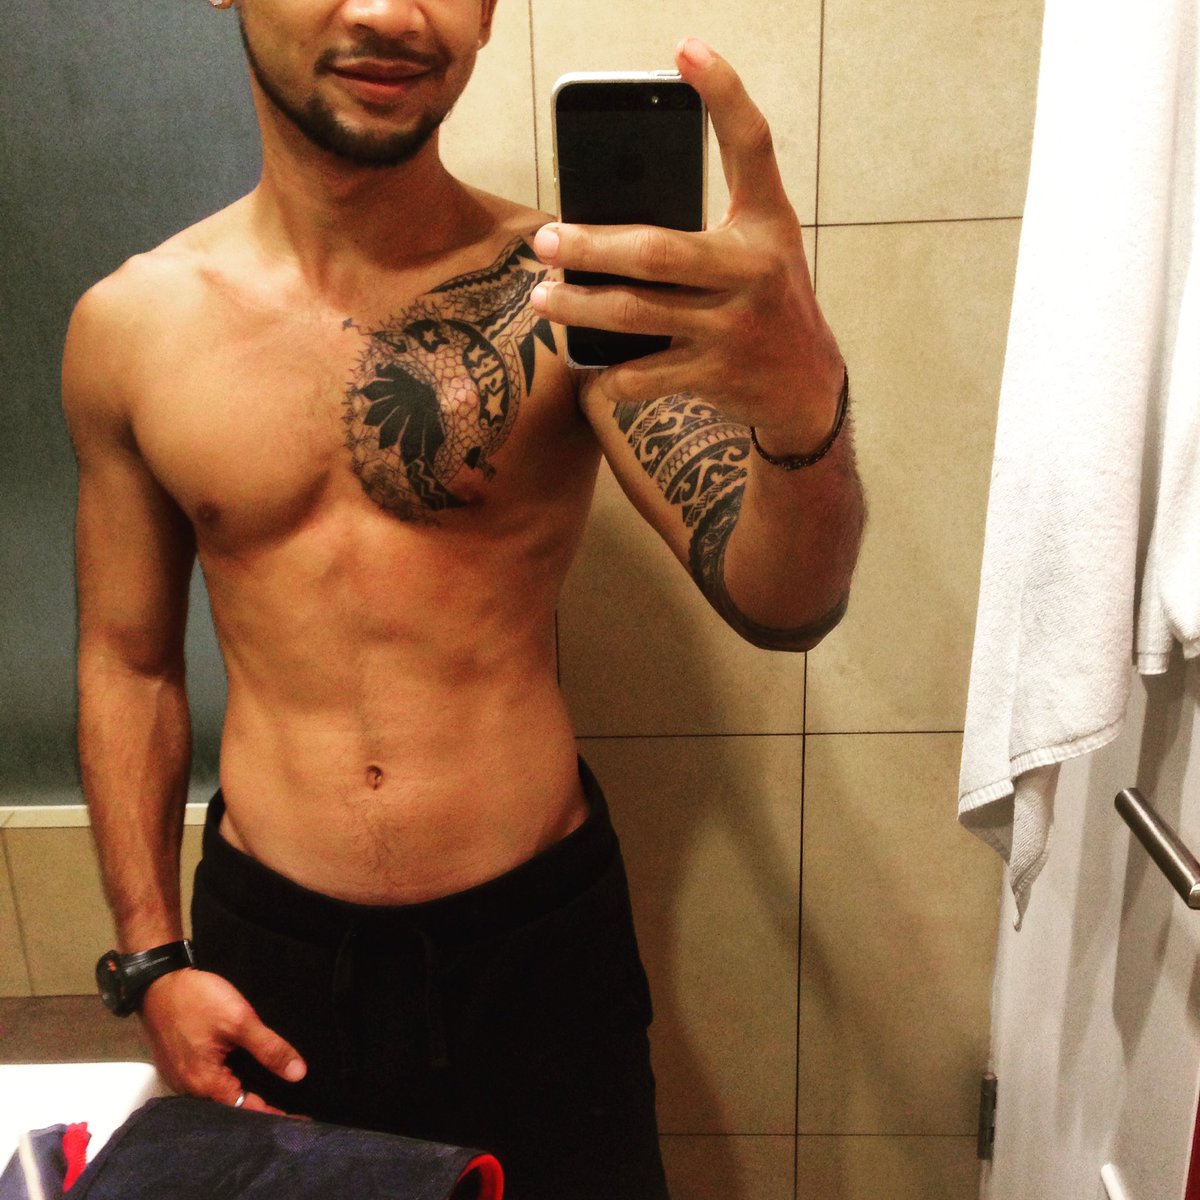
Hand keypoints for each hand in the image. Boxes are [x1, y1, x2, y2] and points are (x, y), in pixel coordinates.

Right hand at [139, 968, 306, 1114]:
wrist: (158, 984)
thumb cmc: (197, 1001)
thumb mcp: (239, 1020)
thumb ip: (268, 1048)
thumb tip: (298, 1074)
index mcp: (205, 1084)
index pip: (246, 1111)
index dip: (274, 1116)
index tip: (300, 1120)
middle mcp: (189, 1091)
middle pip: (229, 1110)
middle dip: (259, 1110)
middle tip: (290, 1108)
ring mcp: (181, 1081)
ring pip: (217, 1099)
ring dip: (243, 1099)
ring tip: (272, 1098)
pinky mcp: (178, 1069)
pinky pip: (207, 1086)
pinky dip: (228, 1086)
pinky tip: (243, 1080)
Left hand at [530, 38, 845, 455]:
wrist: (807, 388)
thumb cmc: (767, 306)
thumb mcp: (757, 253)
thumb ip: (704, 229)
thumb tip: (607, 218)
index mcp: (767, 225)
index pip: (752, 146)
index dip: (724, 94)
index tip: (685, 48)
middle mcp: (754, 270)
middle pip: (656, 250)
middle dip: (589, 246)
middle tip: (544, 239)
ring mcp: (734, 327)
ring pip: (637, 312)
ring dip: (579, 306)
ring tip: (541, 299)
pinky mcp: (716, 375)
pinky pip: (644, 374)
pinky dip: (611, 375)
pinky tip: (589, 366)